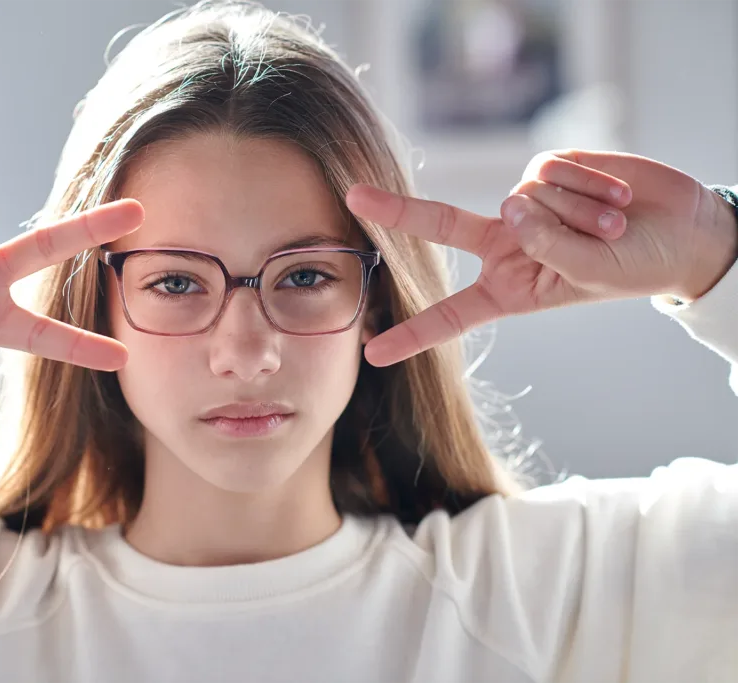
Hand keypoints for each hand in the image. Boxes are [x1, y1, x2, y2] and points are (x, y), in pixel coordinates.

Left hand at [346, 150, 737, 366]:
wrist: (680, 231)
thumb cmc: (633, 268)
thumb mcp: (589, 274)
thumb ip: (547, 245)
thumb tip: (512, 204)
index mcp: (509, 289)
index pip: (452, 315)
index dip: (414, 334)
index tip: (372, 353)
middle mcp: (506, 244)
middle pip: (443, 227)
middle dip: (398, 212)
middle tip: (353, 197)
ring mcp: (524, 205)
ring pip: (526, 199)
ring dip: (579, 213)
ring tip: (614, 225)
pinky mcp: (547, 170)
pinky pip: (549, 172)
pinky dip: (586, 186)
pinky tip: (616, 196)